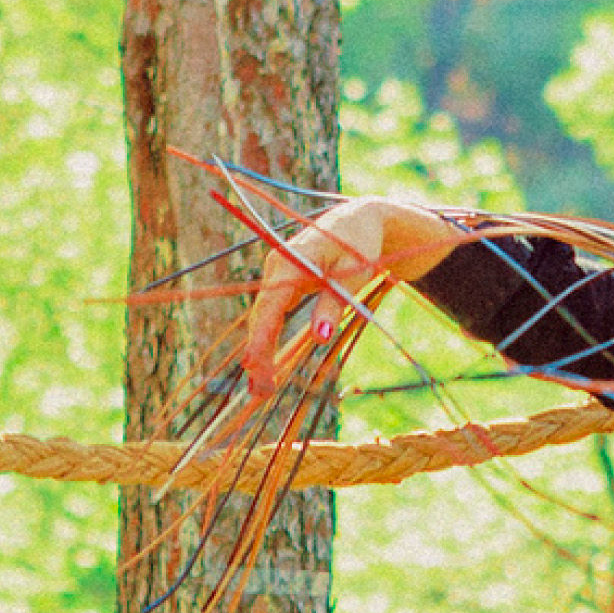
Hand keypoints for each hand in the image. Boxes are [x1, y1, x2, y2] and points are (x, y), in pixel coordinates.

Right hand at [243, 197, 463, 393]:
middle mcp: (276, 267)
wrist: (359, 220)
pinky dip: (269, 340)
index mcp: (290, 261)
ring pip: (264, 318)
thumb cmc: (359, 244)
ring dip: (261, 352)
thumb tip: (318, 339)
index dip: (261, 338)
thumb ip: (333, 305)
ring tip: (261, 390)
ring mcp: (277, 275)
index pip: (270, 306)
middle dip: (259, 355)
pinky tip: (267, 367)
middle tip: (260, 392)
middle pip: (261, 316)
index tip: (254, 366)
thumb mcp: (352, 275)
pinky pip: (272, 315)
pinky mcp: (284, 283)